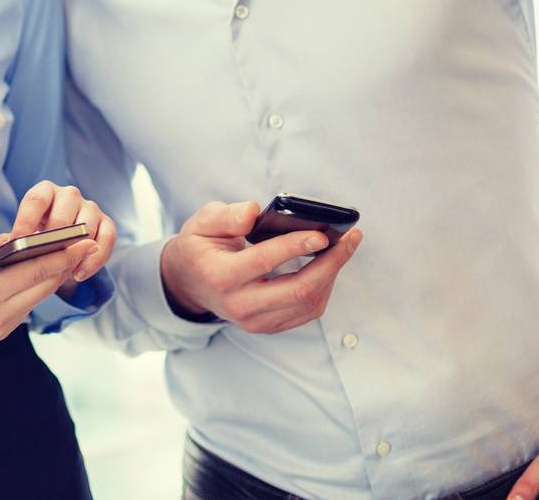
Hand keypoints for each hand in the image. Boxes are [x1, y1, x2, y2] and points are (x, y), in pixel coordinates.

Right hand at [0, 230, 76, 354]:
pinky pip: (24, 307)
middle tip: (85, 243)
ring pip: (36, 298)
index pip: (36, 272)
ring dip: (51, 277)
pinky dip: (34, 288)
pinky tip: (38, 270)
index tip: (85, 241)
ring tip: (65, 253)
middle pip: (43, 287)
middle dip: (64, 265)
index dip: (63, 255)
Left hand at [6, 180, 117, 299]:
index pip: (36, 200)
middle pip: (63, 213)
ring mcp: (90, 207)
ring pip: (87, 225)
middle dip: (54, 237)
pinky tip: (79, 275)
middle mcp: (69, 195)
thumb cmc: (35, 238)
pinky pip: (107, 238)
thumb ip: (16, 238)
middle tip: (44, 259)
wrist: (59, 242)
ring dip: (76, 250)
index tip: (18, 241)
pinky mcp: (106, 223)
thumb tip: (7, 248)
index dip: (26, 220)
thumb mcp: (23, 233)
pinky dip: (95, 259)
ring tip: (62, 272)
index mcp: (45, 191)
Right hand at [158, 200, 361, 332]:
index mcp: (221, 276)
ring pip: (309, 304)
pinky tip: (329, 265)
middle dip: (332, 263)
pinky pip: (307, 311)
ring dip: (332, 274)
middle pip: (299, 290)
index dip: (296, 247)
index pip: (264, 261)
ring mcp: (255, 321)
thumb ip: (227, 216)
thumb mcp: (203, 223)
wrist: (188, 282)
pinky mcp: (268, 326)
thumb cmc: (199, 247)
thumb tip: (254, 211)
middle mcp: (239, 305)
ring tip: (344, 247)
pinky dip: (324, 287)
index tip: (322, 234)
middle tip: (350, 238)